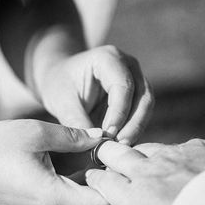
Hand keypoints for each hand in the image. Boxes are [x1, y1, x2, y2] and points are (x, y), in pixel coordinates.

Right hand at [0, 119, 115, 204]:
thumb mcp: (36, 132)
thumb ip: (73, 136)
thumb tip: (102, 137)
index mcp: (53, 197)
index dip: (118, 184)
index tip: (117, 157)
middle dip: (113, 191)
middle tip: (113, 160)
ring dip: (98, 191)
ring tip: (99, 160)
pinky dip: (83, 192)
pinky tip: (81, 165)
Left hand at [36, 45, 153, 144]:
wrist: (59, 78)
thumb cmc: (58, 84)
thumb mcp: (61, 102)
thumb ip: (76, 121)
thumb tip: (97, 143)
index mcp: (108, 58)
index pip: (123, 86)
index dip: (119, 112)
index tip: (108, 134)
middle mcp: (128, 65)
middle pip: (143, 96)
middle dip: (132, 124)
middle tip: (118, 146)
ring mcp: (135, 77)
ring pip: (146, 106)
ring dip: (135, 128)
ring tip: (118, 147)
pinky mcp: (136, 93)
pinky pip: (141, 113)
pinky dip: (133, 129)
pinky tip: (120, 143)